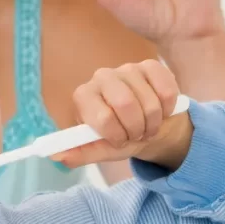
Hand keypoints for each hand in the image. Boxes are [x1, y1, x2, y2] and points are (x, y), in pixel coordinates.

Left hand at [53, 60, 191, 169]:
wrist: (147, 126)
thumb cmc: (119, 136)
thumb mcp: (100, 148)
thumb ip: (80, 153)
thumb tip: (57, 157)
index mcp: (84, 95)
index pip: (102, 116)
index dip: (116, 134)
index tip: (120, 141)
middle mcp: (102, 77)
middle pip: (126, 103)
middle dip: (136, 128)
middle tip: (137, 135)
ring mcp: (127, 69)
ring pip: (149, 101)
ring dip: (153, 123)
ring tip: (148, 127)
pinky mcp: (151, 66)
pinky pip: (166, 90)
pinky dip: (167, 109)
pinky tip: (161, 112)